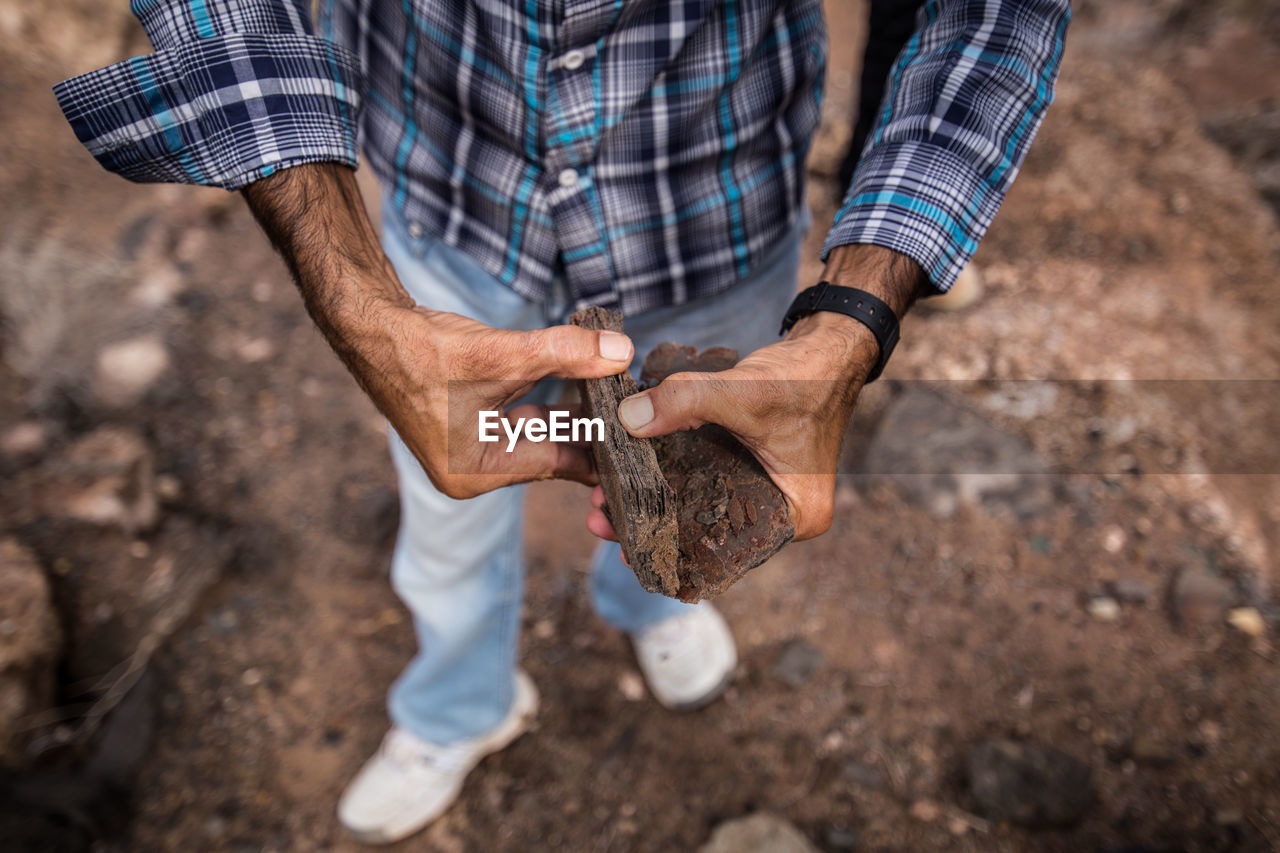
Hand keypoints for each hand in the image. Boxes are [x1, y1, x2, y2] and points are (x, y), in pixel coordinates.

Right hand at [350, 302, 634, 495]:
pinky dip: (551, 400)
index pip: (557, 465)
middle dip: (593, 430)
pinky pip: (525, 418)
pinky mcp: (473, 423)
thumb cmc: (421, 350)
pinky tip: (586, 382)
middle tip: (642, 412)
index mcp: (476, 474)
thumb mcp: (500, 354)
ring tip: (623, 395)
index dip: (603, 449)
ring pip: (541, 433)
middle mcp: (474, 471)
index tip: (644, 439)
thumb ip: (563, 354)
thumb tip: (620, 352)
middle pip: (552, 452)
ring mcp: (472, 448)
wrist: (369, 327)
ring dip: (575, 412)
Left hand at [586, 244, 923, 541]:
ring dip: (656, 499)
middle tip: (600, 519)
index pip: (723, 550)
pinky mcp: (750, 469)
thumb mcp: (744, 392)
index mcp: (794, 518)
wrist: (829, 347)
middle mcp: (781, 516)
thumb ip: (686, 402)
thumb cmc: (804, 377)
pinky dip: (672, 475)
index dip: (669, 548)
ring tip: (603, 500)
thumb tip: (627, 420)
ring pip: (701, 506)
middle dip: (653, 524)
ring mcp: (766, 492)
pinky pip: (704, 480)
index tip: (622, 544)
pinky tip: (631, 474)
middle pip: (706, 531)